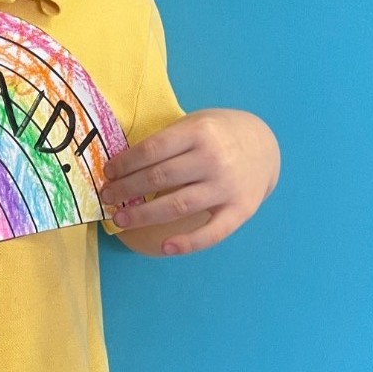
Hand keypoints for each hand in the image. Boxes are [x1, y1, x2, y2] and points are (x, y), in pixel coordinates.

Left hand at [99, 108, 279, 256]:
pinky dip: (188, 243)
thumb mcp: (195, 124)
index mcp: (199, 132)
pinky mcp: (240, 210)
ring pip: (177, 206)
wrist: (265, 145)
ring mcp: (227, 186)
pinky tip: (165, 247)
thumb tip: (124, 168)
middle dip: (126, 189)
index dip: (125, 164)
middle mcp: (213, 159)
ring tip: (121, 219)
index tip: (108, 173)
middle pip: (160, 178)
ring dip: (144, 215)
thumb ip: (167, 142)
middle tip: (107, 197)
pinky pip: (212, 232)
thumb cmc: (219, 134)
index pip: (152, 150)